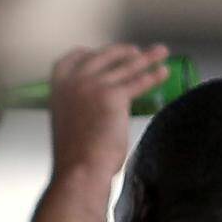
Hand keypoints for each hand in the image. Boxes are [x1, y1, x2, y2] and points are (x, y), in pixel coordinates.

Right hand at [37, 42, 168, 161]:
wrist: (79, 170)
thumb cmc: (75, 157)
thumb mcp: (68, 123)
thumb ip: (79, 107)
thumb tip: (99, 107)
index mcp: (58, 89)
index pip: (72, 58)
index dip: (90, 53)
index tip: (102, 52)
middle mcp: (74, 82)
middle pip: (104, 57)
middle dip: (124, 52)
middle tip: (137, 52)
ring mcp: (93, 86)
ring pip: (125, 67)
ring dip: (146, 58)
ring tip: (161, 52)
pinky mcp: (113, 95)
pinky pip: (138, 82)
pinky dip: (153, 76)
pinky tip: (163, 72)